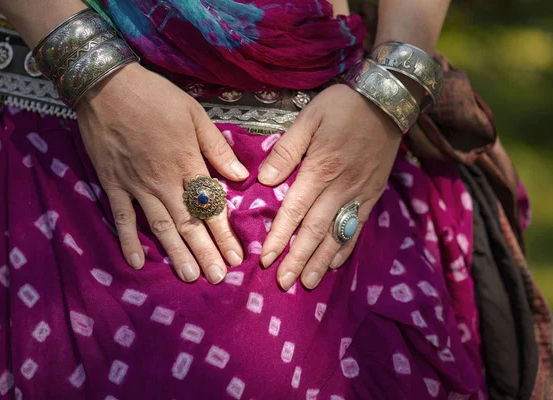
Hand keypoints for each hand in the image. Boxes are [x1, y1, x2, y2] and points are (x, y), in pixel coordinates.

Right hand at [76, 63, 248, 283]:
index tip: (237, 257)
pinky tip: (138, 263)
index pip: (211, 206)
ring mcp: (137, 185)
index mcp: (188, 163)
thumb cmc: (155, 97)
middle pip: (189, 223)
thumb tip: (241, 176)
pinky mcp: (114, 185)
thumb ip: (217, 148)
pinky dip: (128, 241)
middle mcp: (164, 181)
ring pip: (161, 226)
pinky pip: (123, 218)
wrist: (107, 86)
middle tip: (218, 277)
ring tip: (190, 276)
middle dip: (206, 252)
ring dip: (176, 253)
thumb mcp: (195, 115)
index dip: (225, 234)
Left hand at [258, 84, 401, 289]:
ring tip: (308, 282)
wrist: (388, 100)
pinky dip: (346, 247)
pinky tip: (335, 263)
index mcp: (320, 169)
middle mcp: (340, 187)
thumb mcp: (309, 118)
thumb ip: (286, 150)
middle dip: (298, 258)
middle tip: (284, 283)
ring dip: (321, 260)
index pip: (295, 210)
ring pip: (337, 233)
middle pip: (315, 230)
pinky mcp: (372, 194)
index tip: (267, 259)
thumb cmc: (343, 107)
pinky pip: (357, 226)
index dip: (280, 236)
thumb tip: (265, 179)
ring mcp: (359, 193)